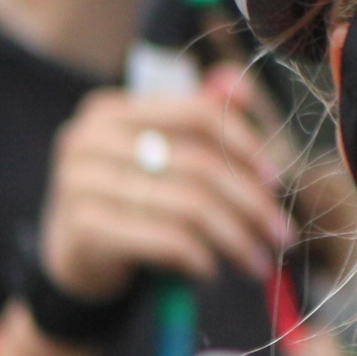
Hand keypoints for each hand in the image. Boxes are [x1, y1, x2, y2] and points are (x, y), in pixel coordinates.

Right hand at [38, 69, 295, 304]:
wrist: (74, 261)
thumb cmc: (128, 202)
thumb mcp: (160, 158)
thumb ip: (197, 121)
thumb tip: (240, 85)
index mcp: (113, 110)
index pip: (198, 113)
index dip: (245, 146)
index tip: (276, 182)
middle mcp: (90, 139)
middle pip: (200, 165)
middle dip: (252, 205)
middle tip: (282, 236)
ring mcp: (80, 182)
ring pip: (189, 206)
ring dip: (235, 240)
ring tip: (257, 263)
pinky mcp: (84, 226)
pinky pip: (165, 239)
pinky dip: (199, 258)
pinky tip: (210, 271)